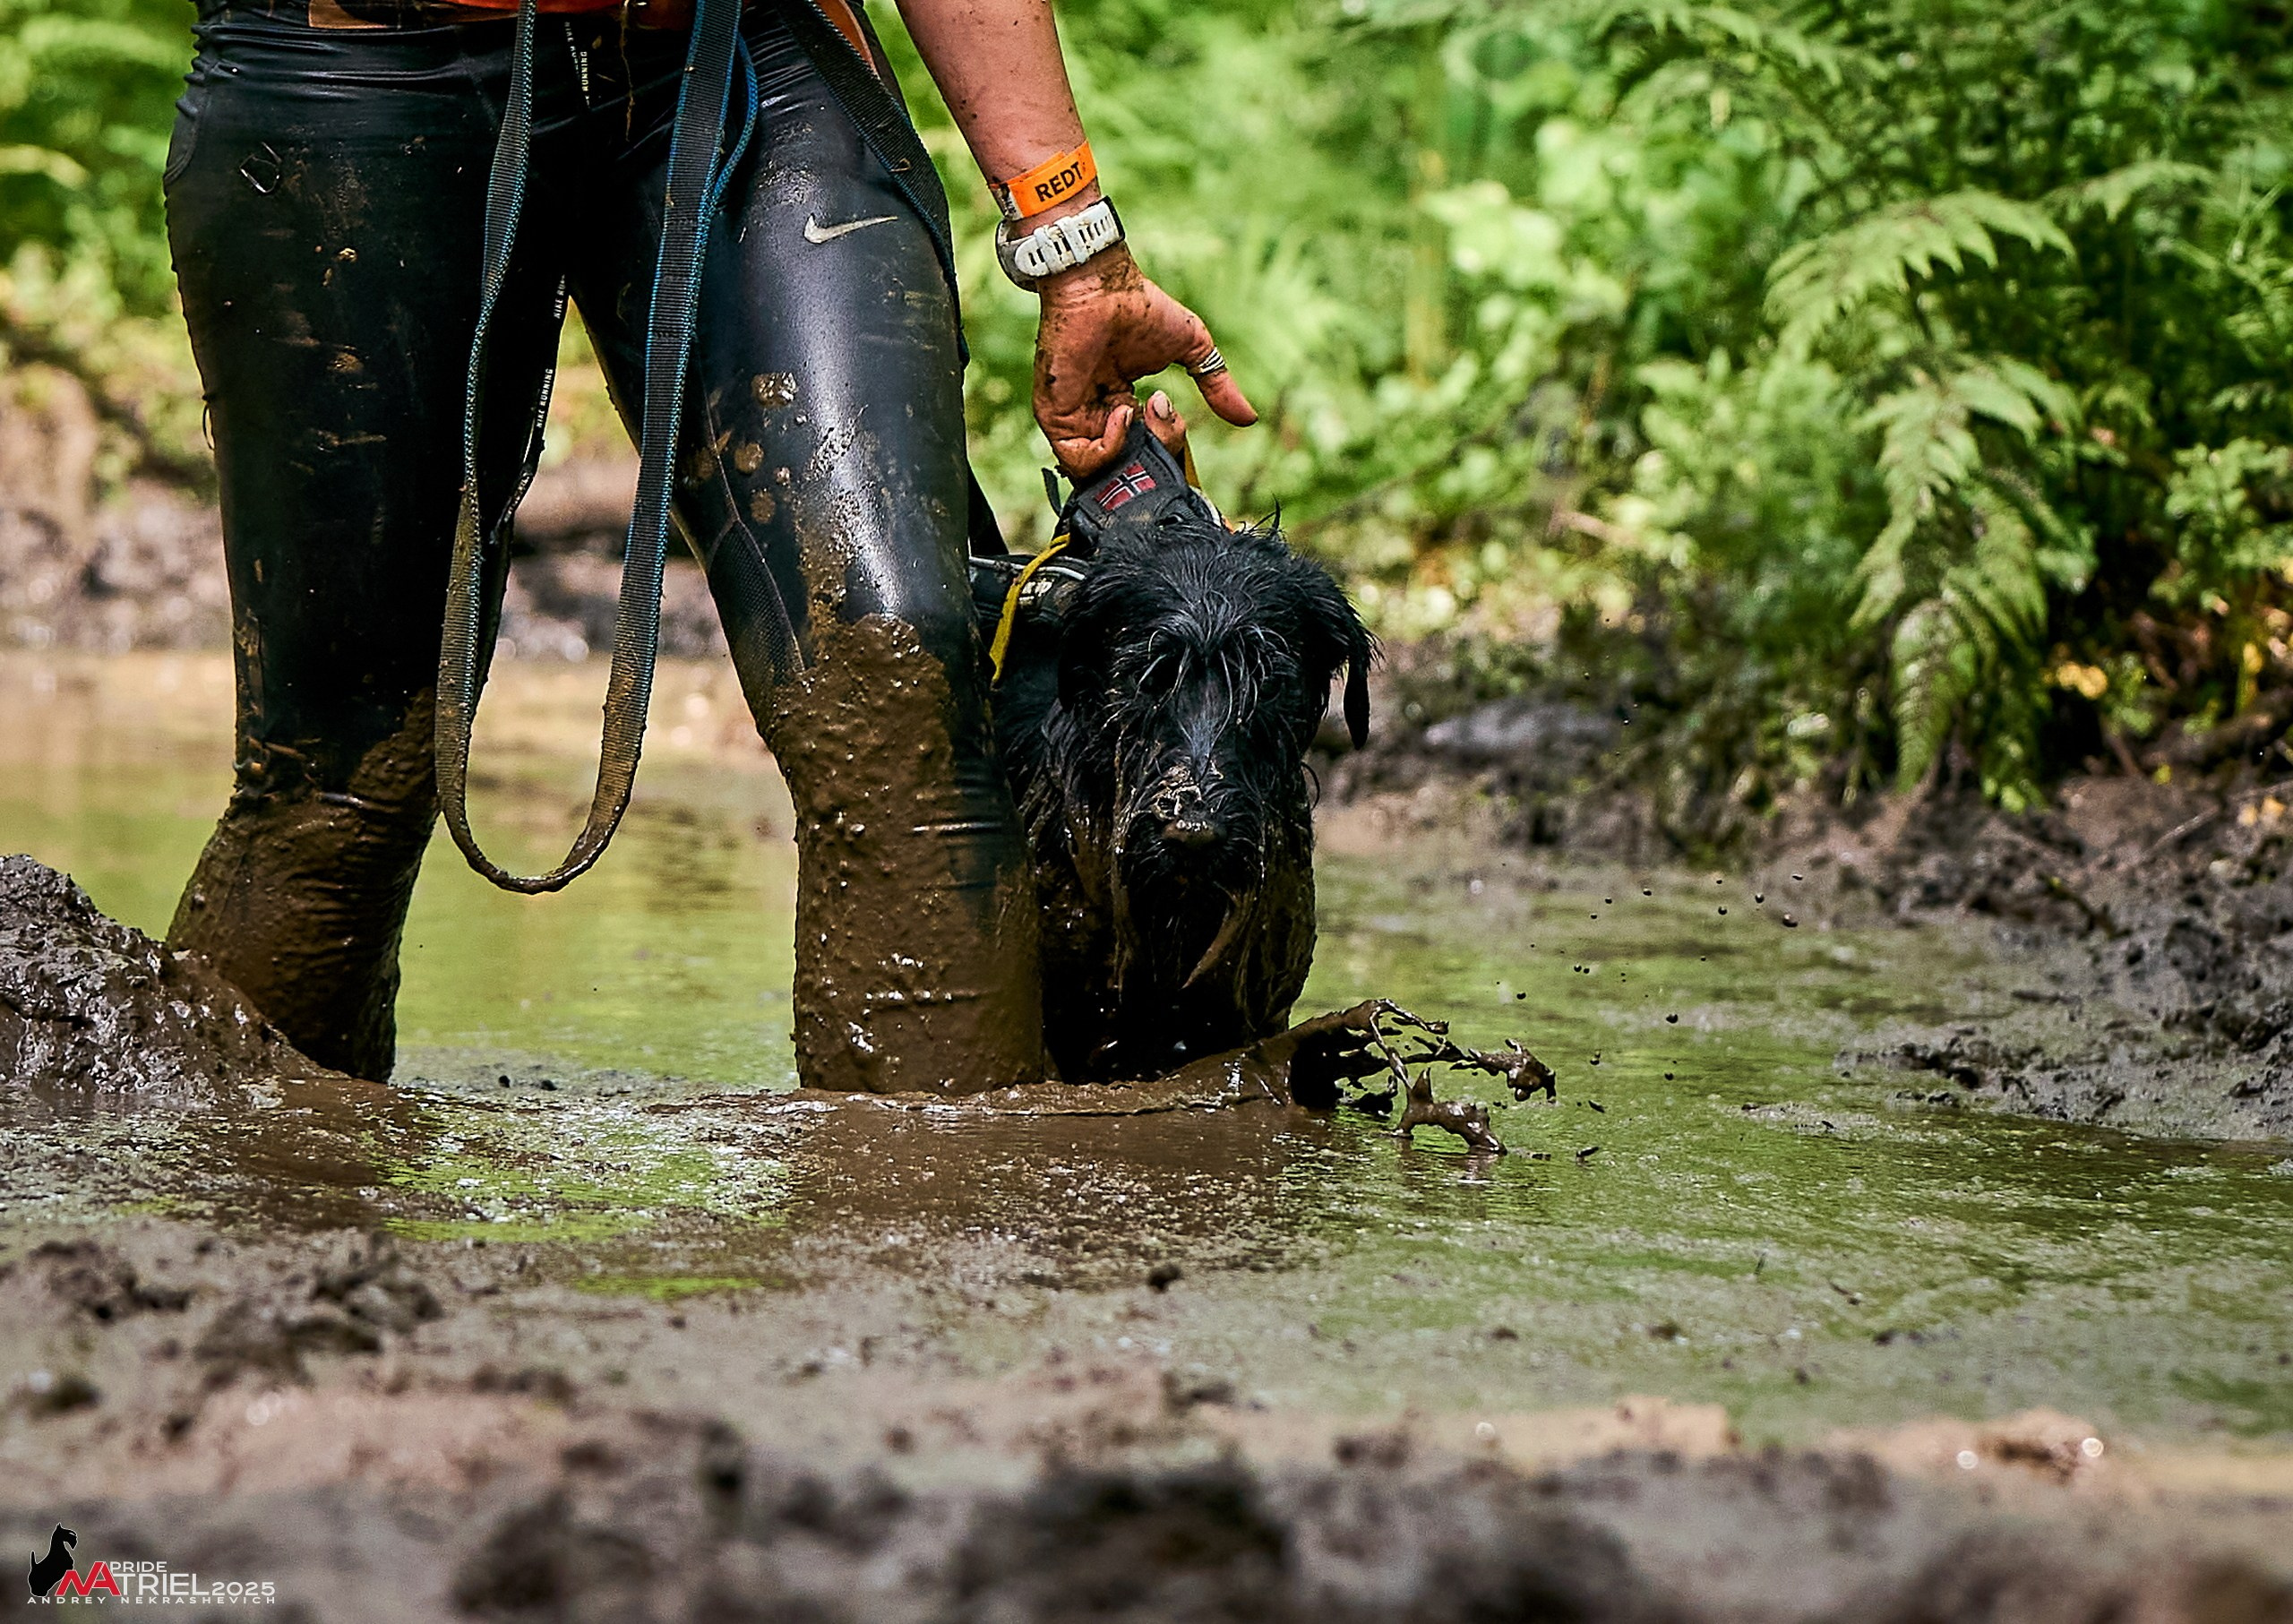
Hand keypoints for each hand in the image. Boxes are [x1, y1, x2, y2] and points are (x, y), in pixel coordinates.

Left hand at [1032, 244, 1256, 476]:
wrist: (1103, 286)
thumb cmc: (1143, 308)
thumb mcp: (1194, 350)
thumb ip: (1218, 387)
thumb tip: (1249, 419)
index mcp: (1121, 407)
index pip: (1144, 451)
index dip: (1165, 442)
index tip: (1167, 409)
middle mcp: (1095, 418)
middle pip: (1124, 468)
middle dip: (1152, 452)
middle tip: (1159, 413)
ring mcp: (1073, 419)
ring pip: (1098, 471)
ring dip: (1129, 450)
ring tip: (1139, 412)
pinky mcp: (1054, 415)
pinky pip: (1076, 458)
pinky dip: (1106, 447)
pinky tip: (1122, 412)